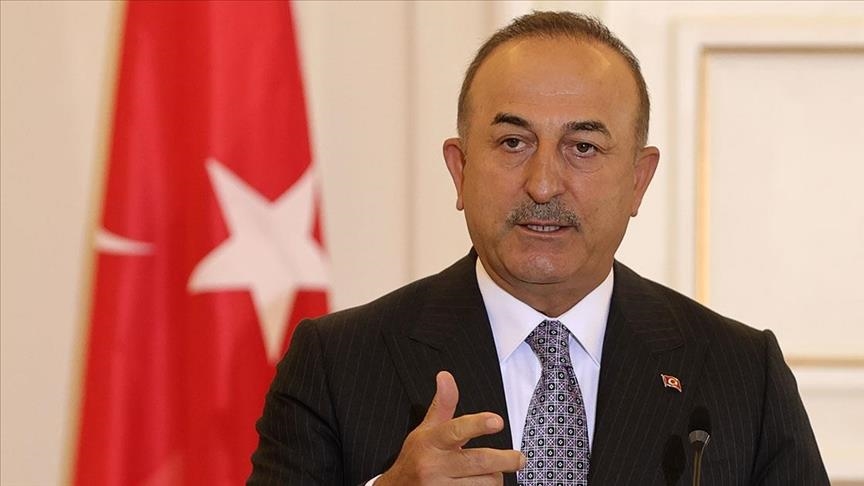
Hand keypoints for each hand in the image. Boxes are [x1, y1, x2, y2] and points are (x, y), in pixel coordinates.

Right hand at [376, 371, 525, 484]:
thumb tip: (446, 376)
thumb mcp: (425, 430)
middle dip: (505, 460)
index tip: (497, 421)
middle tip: (519, 459)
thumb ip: (442, 405)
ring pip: (484, 483)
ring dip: (494, 478)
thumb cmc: (416, 457)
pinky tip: (478, 484)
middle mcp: (433, 465)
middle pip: (479, 461)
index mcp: (430, 441)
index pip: (455, 430)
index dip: (478, 425)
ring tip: (489, 473)